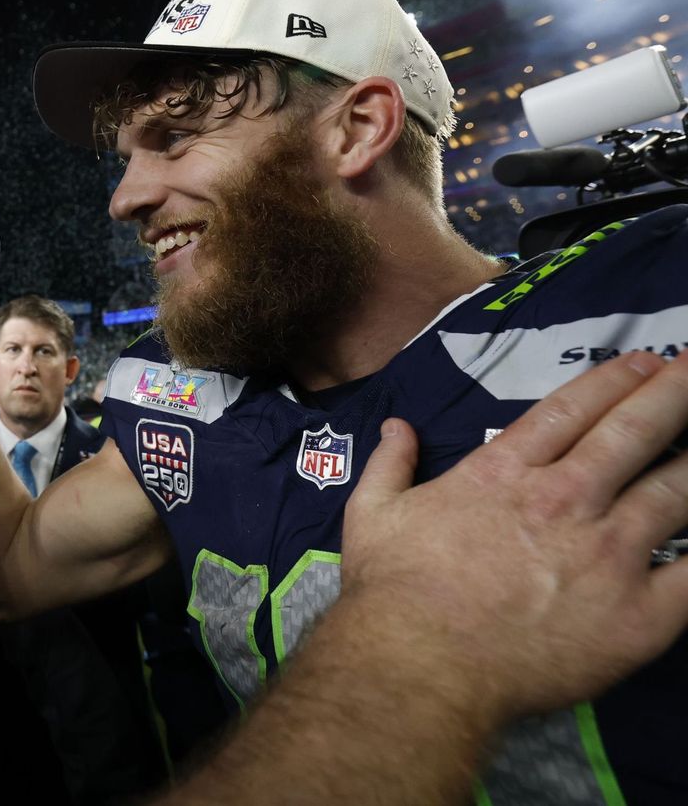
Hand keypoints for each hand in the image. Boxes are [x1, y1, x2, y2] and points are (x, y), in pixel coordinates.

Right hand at [342, 351, 687, 721]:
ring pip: (675, 491)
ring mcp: (607, 554)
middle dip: (675, 394)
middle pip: (633, 432)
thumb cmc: (392, 591)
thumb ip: (389, 464)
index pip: (571, 409)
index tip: (644, 362)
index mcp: (504, 473)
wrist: (421, 666)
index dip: (614, 380)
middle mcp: (563, 500)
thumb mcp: (371, 513)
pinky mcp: (638, 613)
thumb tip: (397, 427)